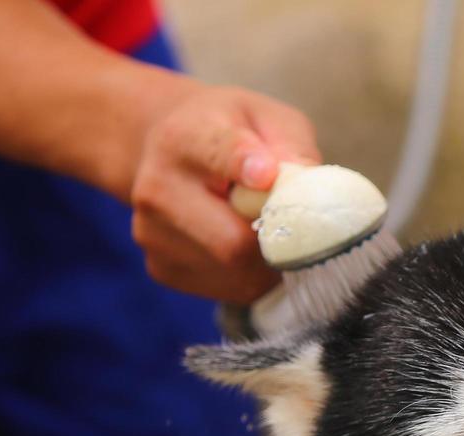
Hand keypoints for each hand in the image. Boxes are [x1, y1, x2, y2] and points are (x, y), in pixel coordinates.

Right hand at [129, 84, 319, 303]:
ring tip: (263, 226)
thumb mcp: (268, 120)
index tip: (266, 174)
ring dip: (268, 257)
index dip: (244, 167)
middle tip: (292, 221)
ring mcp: (153, 234)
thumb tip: (310, 191)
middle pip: (232, 241)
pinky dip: (254, 273)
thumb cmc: (233, 134)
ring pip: (238, 271)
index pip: (217, 154)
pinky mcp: (162, 269)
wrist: (170, 153)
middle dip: (275, 237)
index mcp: (185, 138)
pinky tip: (245, 244)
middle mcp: (157, 187)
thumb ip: (292, 146)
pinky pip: (232, 288)